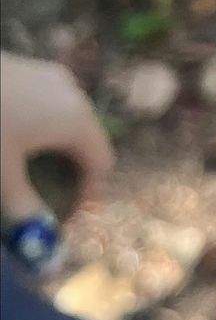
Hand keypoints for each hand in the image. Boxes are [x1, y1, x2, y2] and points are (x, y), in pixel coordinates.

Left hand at [0, 52, 112, 220]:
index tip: (63, 219)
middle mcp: (74, 94)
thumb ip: (25, 211)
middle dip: (70, 174)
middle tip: (46, 200)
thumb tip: (46, 249)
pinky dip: (41, 131)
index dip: (87, 196)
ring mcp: (52, 77)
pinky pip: (49, 107)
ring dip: (54, 152)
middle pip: (87, 142)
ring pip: (67, 123)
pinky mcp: (31, 71)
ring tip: (26, 173)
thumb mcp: (0, 175)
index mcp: (76, 120)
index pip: (101, 164)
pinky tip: (12, 141)